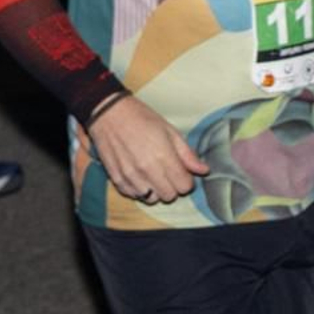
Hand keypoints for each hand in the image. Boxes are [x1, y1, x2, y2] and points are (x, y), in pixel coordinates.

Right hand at [87, 94, 210, 202]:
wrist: (109, 114)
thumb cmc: (142, 118)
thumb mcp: (170, 131)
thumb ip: (187, 154)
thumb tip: (204, 170)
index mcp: (163, 156)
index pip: (184, 187)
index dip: (186, 180)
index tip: (182, 171)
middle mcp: (147, 170)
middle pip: (170, 196)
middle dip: (173, 186)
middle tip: (169, 172)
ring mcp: (130, 177)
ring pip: (152, 199)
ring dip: (157, 190)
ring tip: (154, 174)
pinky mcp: (117, 180)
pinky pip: (135, 196)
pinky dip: (140, 190)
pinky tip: (140, 175)